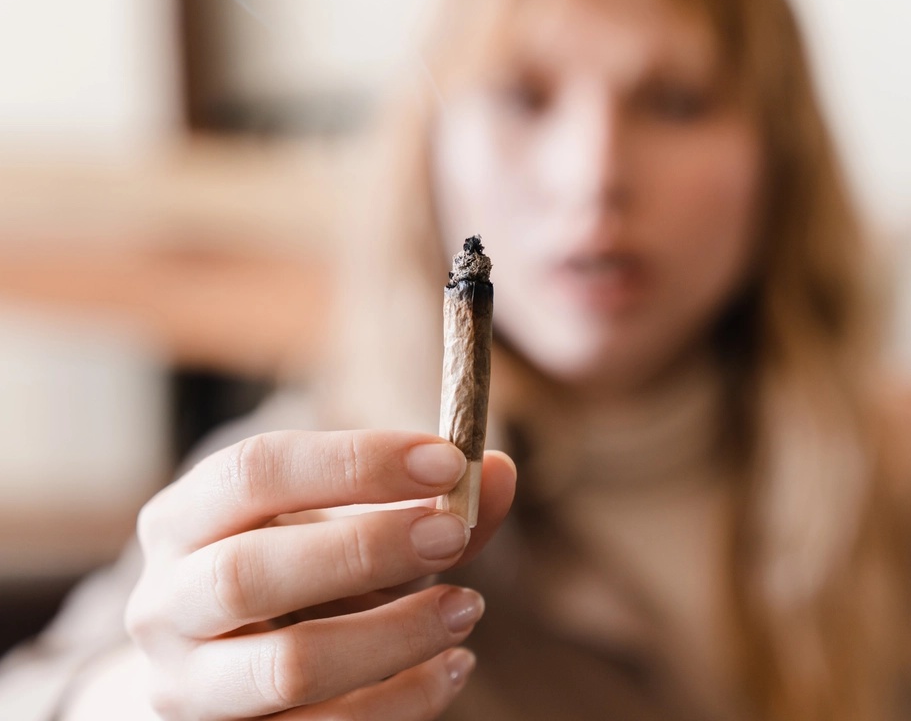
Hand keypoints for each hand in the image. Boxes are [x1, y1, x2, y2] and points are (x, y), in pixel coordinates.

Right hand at [124, 430, 516, 719]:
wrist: (223, 673)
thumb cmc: (300, 579)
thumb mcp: (347, 528)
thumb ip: (424, 503)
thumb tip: (499, 473)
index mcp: (183, 521)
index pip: (252, 471)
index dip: (354, 462)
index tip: (447, 461)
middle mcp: (163, 606)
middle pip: (250, 571)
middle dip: (366, 549)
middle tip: (455, 535)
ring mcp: (188, 689)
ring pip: (289, 668)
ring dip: (395, 635)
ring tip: (467, 608)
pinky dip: (402, 701)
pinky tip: (452, 667)